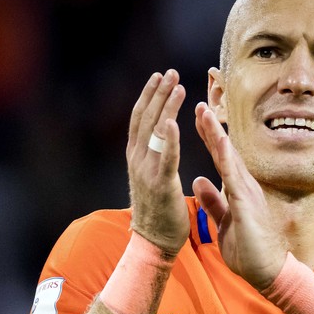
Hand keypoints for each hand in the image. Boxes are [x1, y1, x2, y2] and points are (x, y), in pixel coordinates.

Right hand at [126, 70, 189, 255]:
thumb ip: (154, 158)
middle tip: (170, 72)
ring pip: (154, 131)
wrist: (153, 240)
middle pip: (145, 118)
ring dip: (165, 106)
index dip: (149, 97)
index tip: (159, 78)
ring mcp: (147, 171)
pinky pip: (165, 157)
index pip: (141, 120)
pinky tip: (173, 120)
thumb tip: (160, 142)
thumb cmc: (158, 211)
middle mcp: (137, 159)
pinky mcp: (160, 184)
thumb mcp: (151, 178)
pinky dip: (169, 138)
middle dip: (157, 93)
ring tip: (176, 84)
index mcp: (137, 157)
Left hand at [193, 102, 286, 289]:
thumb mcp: (224, 221)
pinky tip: (221, 142)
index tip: (197, 118)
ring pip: (230, 159)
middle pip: (225, 152)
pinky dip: (228, 159)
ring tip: (205, 113)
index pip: (221, 158)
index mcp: (237, 190)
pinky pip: (235, 179)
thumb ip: (213, 201)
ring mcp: (247, 194)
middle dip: (211, 128)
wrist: (266, 272)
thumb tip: (198, 181)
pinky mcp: (248, 206)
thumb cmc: (248, 249)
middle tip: (199, 104)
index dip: (209, 138)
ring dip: (218, 136)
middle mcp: (244, 186)